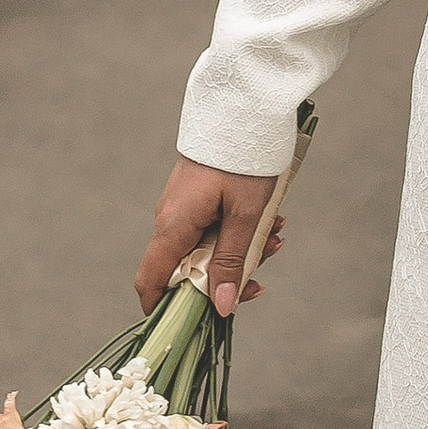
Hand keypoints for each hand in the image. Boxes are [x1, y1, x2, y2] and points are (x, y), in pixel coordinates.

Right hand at [136, 156, 279, 316]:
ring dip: (241, 250)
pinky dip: (239, 229)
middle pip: (187, 269)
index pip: (150, 282)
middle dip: (226, 277)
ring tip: (277, 236)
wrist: (244, 104)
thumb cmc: (243, 158)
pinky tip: (271, 220)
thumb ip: (231, 262)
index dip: (164, 310)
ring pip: (207, 247)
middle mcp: (170, 219)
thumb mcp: (245, 215)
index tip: (193, 324)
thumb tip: (219, 308)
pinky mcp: (198, 195)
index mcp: (173, 227)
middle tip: (263, 274)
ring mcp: (183, 206)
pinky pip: (213, 225)